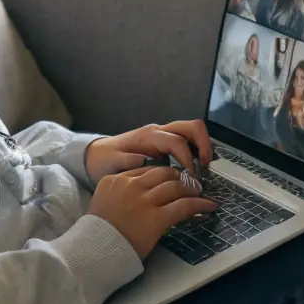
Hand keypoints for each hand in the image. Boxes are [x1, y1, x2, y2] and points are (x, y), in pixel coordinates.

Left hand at [85, 121, 213, 184]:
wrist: (96, 155)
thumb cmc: (105, 160)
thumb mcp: (112, 163)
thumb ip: (127, 161)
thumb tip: (143, 160)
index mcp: (148, 136)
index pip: (177, 141)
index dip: (188, 158)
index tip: (191, 176)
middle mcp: (159, 132)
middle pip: (191, 127)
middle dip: (204, 144)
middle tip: (206, 166)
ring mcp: (163, 135)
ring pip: (192, 131)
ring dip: (203, 147)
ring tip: (204, 169)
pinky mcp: (165, 143)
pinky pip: (187, 141)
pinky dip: (196, 151)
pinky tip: (196, 169)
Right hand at [88, 165, 215, 259]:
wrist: (94, 251)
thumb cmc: (97, 233)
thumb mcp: (102, 202)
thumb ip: (119, 192)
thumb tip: (141, 192)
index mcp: (115, 180)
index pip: (146, 169)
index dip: (162, 174)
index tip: (171, 179)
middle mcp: (130, 186)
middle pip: (163, 173)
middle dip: (179, 177)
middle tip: (189, 183)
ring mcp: (144, 201)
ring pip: (176, 186)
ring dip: (191, 189)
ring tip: (199, 193)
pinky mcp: (157, 218)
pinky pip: (184, 206)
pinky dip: (199, 205)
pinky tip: (208, 206)